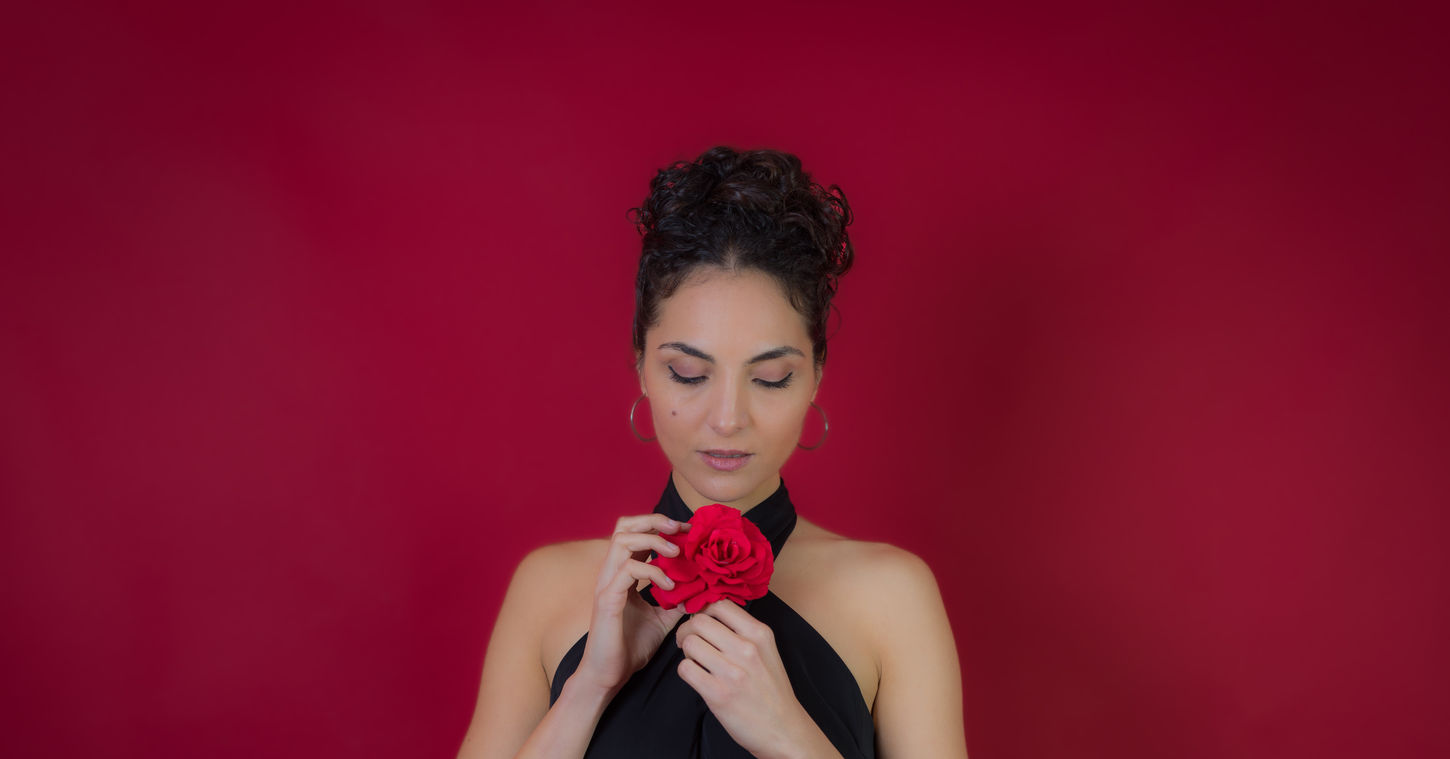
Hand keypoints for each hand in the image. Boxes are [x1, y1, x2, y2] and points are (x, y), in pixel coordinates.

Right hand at [573, 514, 690, 693]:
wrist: (609, 676)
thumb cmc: (630, 647)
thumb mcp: (662, 619)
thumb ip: (676, 602)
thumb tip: (700, 590)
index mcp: (623, 573)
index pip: (637, 533)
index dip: (662, 526)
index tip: (687, 531)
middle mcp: (612, 573)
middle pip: (624, 526)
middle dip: (654, 521)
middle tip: (680, 529)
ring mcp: (607, 584)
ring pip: (622, 540)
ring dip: (653, 541)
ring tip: (676, 553)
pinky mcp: (607, 599)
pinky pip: (627, 570)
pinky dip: (652, 572)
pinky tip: (669, 586)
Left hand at [676, 600, 832, 758]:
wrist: (783, 728)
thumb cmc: (771, 690)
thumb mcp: (766, 650)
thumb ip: (743, 631)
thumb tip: (710, 615)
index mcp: (759, 633)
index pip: (720, 603)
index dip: (702, 609)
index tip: (698, 619)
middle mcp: (746, 648)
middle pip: (699, 621)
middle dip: (687, 630)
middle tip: (688, 641)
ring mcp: (732, 671)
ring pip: (689, 643)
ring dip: (686, 651)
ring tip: (695, 660)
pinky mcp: (718, 694)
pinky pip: (685, 669)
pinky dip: (686, 671)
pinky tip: (697, 676)